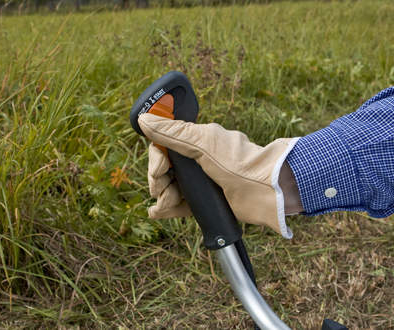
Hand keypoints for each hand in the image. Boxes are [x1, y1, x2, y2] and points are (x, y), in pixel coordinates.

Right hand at [139, 113, 302, 237]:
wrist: (265, 190)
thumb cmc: (238, 160)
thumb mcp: (202, 142)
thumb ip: (172, 133)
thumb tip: (145, 119)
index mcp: (196, 142)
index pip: (164, 147)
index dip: (156, 157)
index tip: (159, 166)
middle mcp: (196, 161)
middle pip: (163, 169)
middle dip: (157, 179)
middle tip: (162, 185)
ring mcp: (199, 182)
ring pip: (169, 187)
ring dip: (163, 195)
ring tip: (168, 202)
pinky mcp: (203, 202)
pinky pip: (179, 205)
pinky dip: (166, 208)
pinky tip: (157, 212)